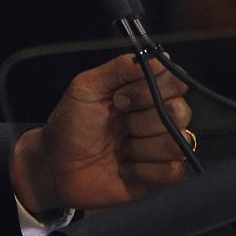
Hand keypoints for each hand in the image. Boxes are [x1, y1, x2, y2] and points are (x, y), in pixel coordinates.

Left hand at [10, 55, 190, 214]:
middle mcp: (157, 119)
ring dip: (142, 146)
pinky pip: (174, 170)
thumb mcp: (86, 87)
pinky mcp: (160, 177)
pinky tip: (125, 169)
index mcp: (143, 94)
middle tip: (118, 125)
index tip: (119, 98)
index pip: (175, 82)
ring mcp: (160, 148)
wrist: (55, 167)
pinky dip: (145, 171)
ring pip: (178, 142)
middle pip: (180, 111)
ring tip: (120, 149)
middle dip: (143, 120)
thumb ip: (120, 68)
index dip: (151, 89)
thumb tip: (160, 57)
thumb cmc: (69, 126)